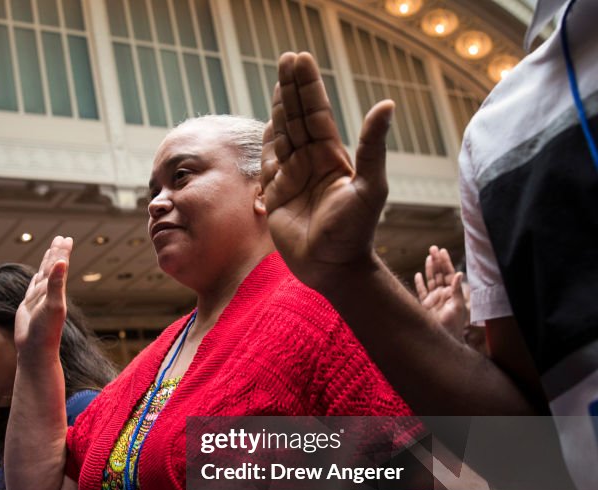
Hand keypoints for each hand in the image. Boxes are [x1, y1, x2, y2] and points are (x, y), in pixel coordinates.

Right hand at [15, 236, 70, 354]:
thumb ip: (56, 283)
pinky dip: (35, 279)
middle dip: (56, 253)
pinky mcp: (28, 306)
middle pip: (52, 267)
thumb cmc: (46, 330)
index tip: (67, 238)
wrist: (35, 350)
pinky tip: (37, 276)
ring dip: (47, 263)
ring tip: (51, 251)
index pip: (59, 266)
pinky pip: (31, 288)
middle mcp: (48, 293)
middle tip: (61, 238)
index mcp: (56, 290)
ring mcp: (38, 299)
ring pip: (42, 276)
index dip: (62, 252)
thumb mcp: (53, 305)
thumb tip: (62, 261)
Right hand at [261, 51, 393, 291]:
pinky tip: (269, 124)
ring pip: (282, 136)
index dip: (308, 87)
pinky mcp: (275, 197)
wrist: (333, 268)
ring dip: (279, 109)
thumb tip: (386, 105)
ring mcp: (292, 178)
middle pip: (297, 118)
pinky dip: (267, 143)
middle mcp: (311, 163)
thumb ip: (372, 146)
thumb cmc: (356, 232)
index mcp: (332, 158)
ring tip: (279, 81)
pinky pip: (269, 164)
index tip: (300, 59)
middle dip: (291, 88)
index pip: (316, 114)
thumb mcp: (370, 187)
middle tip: (286, 58)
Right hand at [414, 246, 466, 340]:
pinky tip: (418, 275)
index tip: (442, 251)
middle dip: (436, 261)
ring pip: (430, 280)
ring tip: (428, 257)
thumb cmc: (454, 324)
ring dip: (429, 269)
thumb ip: (456, 290)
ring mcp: (433, 299)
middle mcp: (442, 293)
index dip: (445, 262)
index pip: (448, 273)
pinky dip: (419, 283)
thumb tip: (459, 273)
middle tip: (433, 248)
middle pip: (439, 273)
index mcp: (451, 292)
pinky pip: (421, 291)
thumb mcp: (458, 306)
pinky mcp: (424, 305)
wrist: (444, 338)